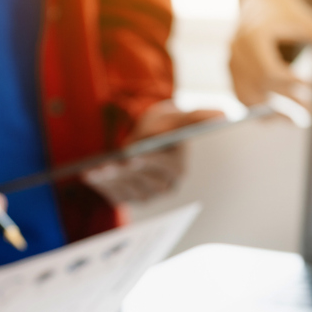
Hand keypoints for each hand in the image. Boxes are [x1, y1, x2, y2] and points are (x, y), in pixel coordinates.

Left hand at [81, 101, 222, 204]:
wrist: (151, 137)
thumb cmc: (166, 126)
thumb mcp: (179, 117)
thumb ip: (198, 116)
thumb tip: (222, 114)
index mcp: (179, 167)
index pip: (165, 166)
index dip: (147, 162)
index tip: (131, 156)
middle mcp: (167, 186)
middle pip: (145, 182)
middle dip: (124, 173)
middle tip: (105, 166)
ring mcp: (149, 194)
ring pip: (129, 191)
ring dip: (110, 182)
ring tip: (94, 171)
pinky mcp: (132, 198)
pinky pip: (117, 196)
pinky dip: (102, 187)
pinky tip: (89, 177)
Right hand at [229, 0, 311, 107]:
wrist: (260, 2)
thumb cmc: (282, 10)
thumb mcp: (304, 20)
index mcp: (253, 36)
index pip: (269, 71)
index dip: (291, 85)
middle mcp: (237, 51)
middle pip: (262, 87)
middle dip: (287, 101)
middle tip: (311, 111)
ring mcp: (232, 64)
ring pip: (248, 98)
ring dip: (271, 112)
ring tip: (295, 121)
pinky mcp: (233, 74)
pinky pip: (243, 98)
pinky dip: (260, 109)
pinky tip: (280, 116)